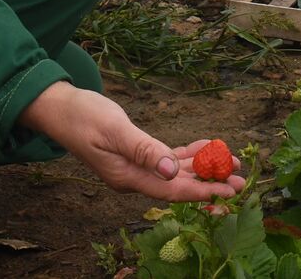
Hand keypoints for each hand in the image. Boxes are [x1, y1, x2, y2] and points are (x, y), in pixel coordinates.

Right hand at [19, 82, 244, 200]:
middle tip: (242, 182)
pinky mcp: (135, 155)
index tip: (229, 191)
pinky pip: (167, 160)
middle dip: (210, 184)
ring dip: (203, 169)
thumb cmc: (83, 116)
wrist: (58, 109)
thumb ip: (144, 150)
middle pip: (178, 186)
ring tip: (232, 165)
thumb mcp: (114, 129)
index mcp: (128, 178)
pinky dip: (186, 155)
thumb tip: (172, 170)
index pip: (172, 191)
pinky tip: (205, 149)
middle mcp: (134, 178)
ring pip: (175, 173)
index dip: (203, 191)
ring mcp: (134, 168)